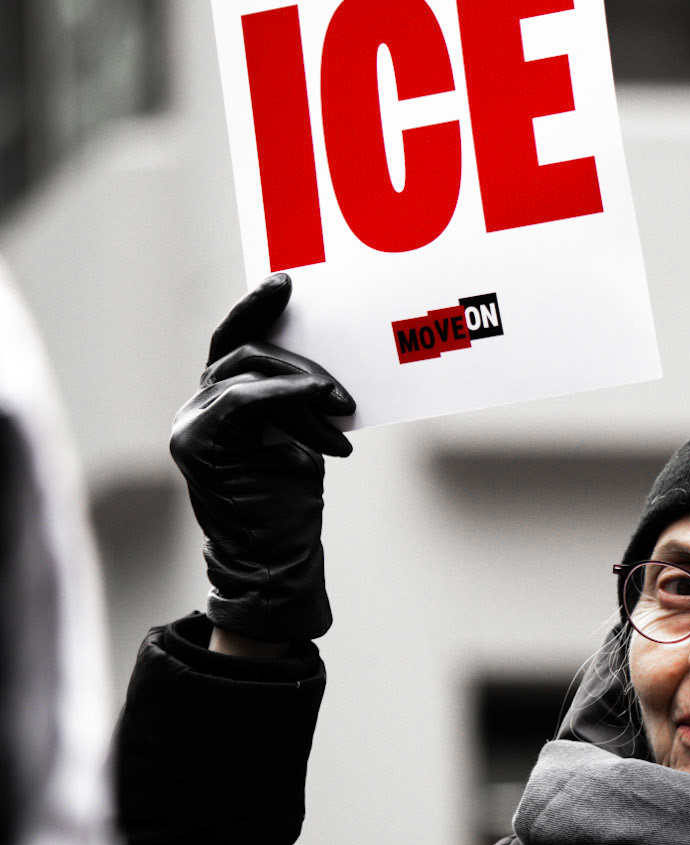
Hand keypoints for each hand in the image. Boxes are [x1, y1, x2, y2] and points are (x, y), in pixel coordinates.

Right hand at [169, 274, 354, 641]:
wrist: (276, 561)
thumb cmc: (289, 504)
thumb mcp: (300, 436)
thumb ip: (295, 398)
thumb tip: (323, 364)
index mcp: (219, 403)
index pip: (233, 343)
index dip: (255, 308)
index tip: (287, 283)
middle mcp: (197, 409)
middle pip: (247, 354)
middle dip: (301, 367)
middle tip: (344, 396)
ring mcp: (190, 425)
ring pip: (250, 375)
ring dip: (304, 390)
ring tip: (342, 414)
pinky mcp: (196, 443)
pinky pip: (244, 399)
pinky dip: (286, 395)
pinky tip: (320, 402)